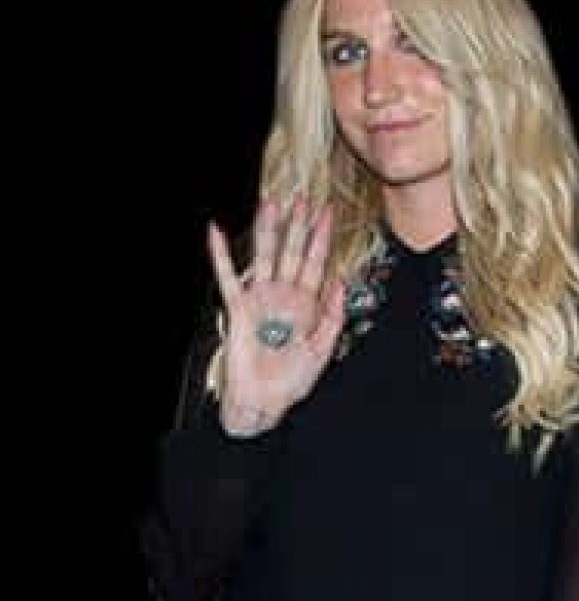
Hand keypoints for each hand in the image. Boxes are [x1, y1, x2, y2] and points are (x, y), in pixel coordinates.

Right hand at [208, 196, 345, 436]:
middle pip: (292, 252)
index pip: (315, 262)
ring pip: (264, 256)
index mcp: (306, 304)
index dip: (321, 238)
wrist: (265, 402)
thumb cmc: (292, 380)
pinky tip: (216, 231)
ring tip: (271, 202)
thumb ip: (333, 316)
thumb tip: (340, 281)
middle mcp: (283, 295)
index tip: (328, 212)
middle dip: (298, 226)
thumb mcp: (323, 348)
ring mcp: (260, 299)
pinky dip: (221, 253)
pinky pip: (228, 276)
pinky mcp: (238, 308)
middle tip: (304, 198)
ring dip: (268, 230)